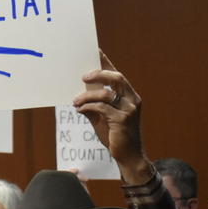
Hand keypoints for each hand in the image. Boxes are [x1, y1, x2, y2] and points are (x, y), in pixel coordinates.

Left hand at [72, 51, 149, 184]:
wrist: (128, 157)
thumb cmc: (115, 136)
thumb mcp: (102, 118)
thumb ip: (93, 105)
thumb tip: (77, 96)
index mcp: (129, 96)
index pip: (117, 75)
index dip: (106, 62)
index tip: (95, 51)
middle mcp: (132, 100)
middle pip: (116, 78)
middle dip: (99, 74)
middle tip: (83, 77)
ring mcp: (129, 109)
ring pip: (106, 93)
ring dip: (87, 96)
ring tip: (75, 101)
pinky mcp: (122, 120)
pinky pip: (102, 108)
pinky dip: (88, 107)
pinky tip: (79, 110)